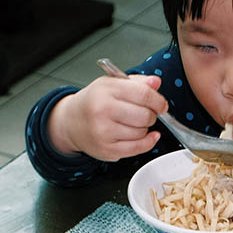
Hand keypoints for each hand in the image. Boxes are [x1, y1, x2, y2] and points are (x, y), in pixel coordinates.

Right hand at [47, 75, 167, 161]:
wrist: (71, 122)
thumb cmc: (93, 102)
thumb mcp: (112, 84)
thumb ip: (137, 82)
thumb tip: (155, 82)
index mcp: (106, 90)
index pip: (144, 94)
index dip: (158, 100)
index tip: (161, 104)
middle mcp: (102, 110)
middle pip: (145, 115)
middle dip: (151, 115)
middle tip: (146, 113)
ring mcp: (103, 132)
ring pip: (142, 132)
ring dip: (144, 128)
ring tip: (133, 123)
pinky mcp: (107, 150)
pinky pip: (138, 148)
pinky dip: (147, 142)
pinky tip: (147, 136)